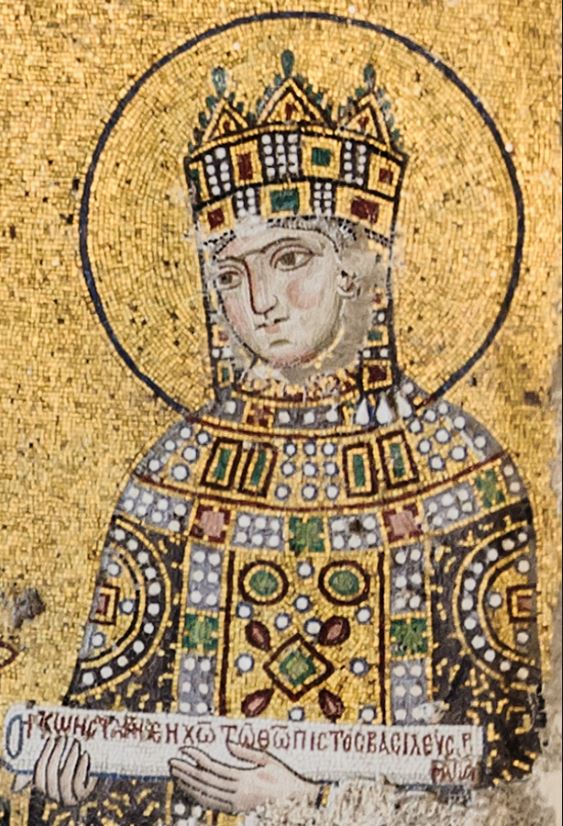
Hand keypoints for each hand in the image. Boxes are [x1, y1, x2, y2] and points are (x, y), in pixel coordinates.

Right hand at [32, 736, 96, 804]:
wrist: (95, 770)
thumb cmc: (71, 762)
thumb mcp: (55, 763)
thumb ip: (40, 764)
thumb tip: (16, 785)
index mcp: (44, 787)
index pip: (38, 775)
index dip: (44, 756)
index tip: (51, 738)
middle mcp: (54, 795)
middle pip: (51, 776)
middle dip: (56, 754)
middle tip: (64, 737)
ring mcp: (69, 797)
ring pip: (64, 780)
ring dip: (69, 759)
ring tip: (76, 743)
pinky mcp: (84, 794)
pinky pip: (79, 784)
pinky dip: (81, 768)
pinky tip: (85, 755)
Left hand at [169, 742, 317, 813]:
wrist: (299, 804)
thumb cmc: (287, 779)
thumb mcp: (270, 761)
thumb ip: (247, 752)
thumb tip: (228, 742)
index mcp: (246, 779)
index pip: (214, 768)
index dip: (197, 759)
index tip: (185, 749)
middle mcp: (238, 794)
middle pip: (205, 783)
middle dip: (186, 772)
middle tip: (172, 762)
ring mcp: (236, 805)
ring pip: (205, 796)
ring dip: (188, 785)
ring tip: (176, 774)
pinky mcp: (236, 810)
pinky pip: (212, 804)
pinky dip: (197, 797)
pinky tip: (190, 789)